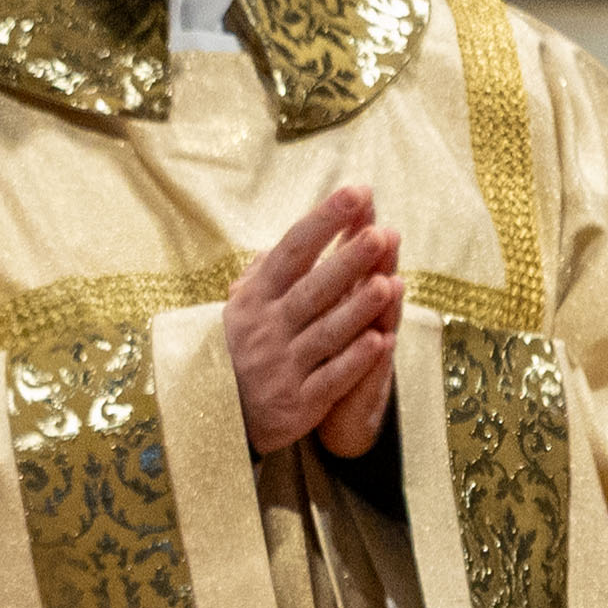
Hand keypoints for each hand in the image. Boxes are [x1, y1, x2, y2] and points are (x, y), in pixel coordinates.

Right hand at [227, 187, 402, 458]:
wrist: (219, 414)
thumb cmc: (244, 344)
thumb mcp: (246, 302)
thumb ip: (274, 265)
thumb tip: (310, 225)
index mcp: (256, 297)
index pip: (292, 250)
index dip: (323, 221)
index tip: (356, 193)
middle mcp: (267, 328)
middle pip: (313, 289)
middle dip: (347, 262)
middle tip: (379, 235)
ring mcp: (282, 365)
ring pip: (326, 333)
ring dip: (357, 309)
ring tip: (388, 284)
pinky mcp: (298, 401)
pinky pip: (331, 378)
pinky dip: (355, 361)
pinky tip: (381, 341)